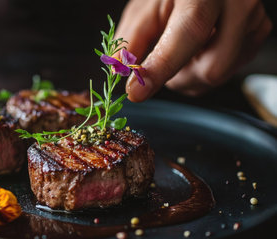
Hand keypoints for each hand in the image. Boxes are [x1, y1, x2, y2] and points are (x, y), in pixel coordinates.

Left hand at [116, 0, 272, 101]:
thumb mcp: (146, 7)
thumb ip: (131, 38)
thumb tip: (119, 72)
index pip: (187, 35)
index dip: (160, 68)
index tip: (135, 92)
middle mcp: (237, 5)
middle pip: (211, 69)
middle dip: (179, 78)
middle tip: (160, 67)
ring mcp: (252, 20)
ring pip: (221, 76)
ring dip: (191, 75)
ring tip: (181, 52)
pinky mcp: (258, 32)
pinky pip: (230, 71)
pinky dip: (206, 69)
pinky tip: (199, 50)